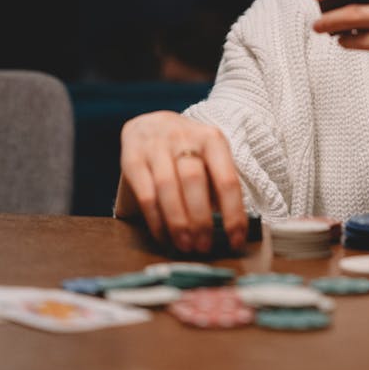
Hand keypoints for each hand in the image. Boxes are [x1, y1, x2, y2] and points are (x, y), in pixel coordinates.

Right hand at [116, 111, 246, 253]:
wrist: (151, 123)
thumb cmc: (188, 148)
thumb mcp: (209, 156)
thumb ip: (217, 185)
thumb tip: (229, 229)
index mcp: (212, 139)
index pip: (227, 179)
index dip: (233, 214)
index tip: (236, 241)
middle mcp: (184, 138)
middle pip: (194, 181)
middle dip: (201, 220)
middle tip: (204, 247)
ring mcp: (156, 147)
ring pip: (168, 188)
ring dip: (178, 222)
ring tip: (185, 246)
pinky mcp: (132, 158)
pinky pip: (145, 194)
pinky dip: (156, 220)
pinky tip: (164, 236)